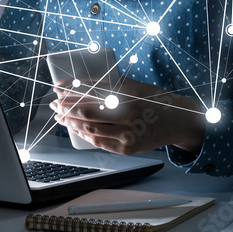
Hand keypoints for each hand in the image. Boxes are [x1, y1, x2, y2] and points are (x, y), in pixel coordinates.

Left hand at [50, 75, 205, 156]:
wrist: (178, 122)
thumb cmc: (155, 100)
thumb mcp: (136, 86)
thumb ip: (113, 85)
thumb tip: (84, 82)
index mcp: (128, 95)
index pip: (92, 91)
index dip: (71, 90)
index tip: (58, 88)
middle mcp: (127, 114)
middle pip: (87, 110)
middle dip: (66, 106)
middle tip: (54, 103)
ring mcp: (127, 133)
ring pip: (90, 127)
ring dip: (71, 122)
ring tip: (60, 116)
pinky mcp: (127, 148)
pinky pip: (99, 142)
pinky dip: (84, 135)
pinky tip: (76, 129)